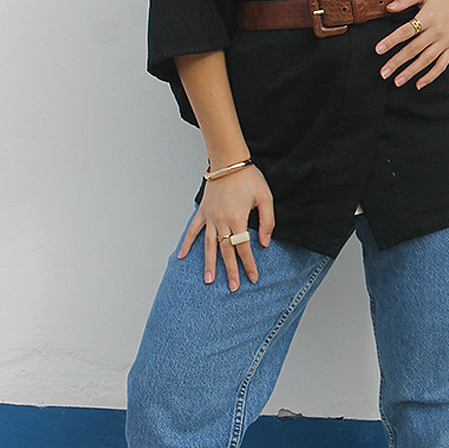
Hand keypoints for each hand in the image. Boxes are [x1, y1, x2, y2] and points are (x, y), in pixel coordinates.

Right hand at [177, 165, 274, 289]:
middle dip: (230, 270)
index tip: (253, 277)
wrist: (229, 160)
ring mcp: (210, 217)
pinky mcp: (203, 211)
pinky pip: (193, 230)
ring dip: (209, 263)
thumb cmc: (248, 177)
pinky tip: (180, 256)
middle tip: (233, 287)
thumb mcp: (265, 197)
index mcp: (238, 219)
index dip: (249, 264)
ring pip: (208, 245)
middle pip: (226, 251)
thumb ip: (267, 221)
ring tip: (209, 280)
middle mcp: (221, 221)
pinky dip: (186, 243)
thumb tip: (265, 242)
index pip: (244, 248)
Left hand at [375, 0, 448, 88]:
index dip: (392, 41)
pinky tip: (419, 84)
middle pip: (414, 49)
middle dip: (397, 62)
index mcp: (429, 16)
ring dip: (411, 72)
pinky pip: (442, 65)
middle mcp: (437, 31)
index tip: (379, 50)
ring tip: (397, 81)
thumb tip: (389, 7)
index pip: (406, 31)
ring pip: (426, 60)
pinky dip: (431, 76)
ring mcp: (446, 41)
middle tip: (384, 72)